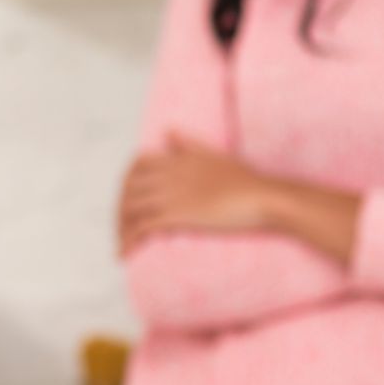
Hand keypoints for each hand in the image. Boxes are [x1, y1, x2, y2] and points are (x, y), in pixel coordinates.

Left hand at [119, 132, 278, 252]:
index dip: (126, 184)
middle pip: (127, 189)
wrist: (263, 198)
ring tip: (123, 246)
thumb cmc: (246, 181)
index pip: (135, 166)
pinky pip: (142, 227)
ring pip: (129, 209)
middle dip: (120, 210)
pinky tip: (126, 254)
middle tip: (123, 229)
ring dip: (121, 229)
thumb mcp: (214, 155)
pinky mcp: (178, 216)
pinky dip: (129, 241)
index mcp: (176, 159)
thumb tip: (168, 130)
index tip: (128, 201)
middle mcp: (169, 175)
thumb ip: (188, 144)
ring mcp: (172, 195)